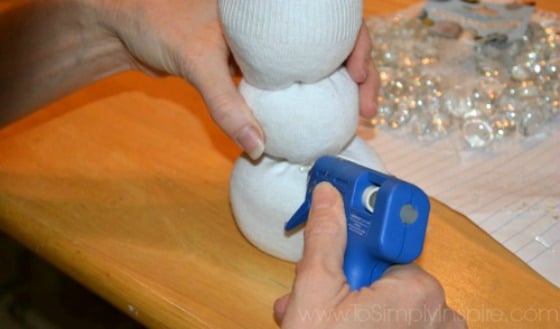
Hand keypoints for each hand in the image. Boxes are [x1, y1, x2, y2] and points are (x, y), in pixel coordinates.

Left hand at [95, 1, 378, 158]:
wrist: (125, 27)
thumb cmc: (157, 23)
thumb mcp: (197, 60)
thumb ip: (226, 104)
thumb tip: (258, 148)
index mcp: (271, 6)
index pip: (330, 19)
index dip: (356, 45)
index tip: (359, 78)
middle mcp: (274, 23)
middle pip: (330, 45)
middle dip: (357, 74)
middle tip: (367, 109)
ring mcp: (263, 45)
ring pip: (310, 66)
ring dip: (332, 91)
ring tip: (350, 119)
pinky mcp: (249, 65)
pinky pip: (284, 83)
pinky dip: (300, 101)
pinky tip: (310, 122)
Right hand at [274, 182, 466, 328]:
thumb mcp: (315, 292)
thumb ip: (326, 237)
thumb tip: (330, 195)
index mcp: (418, 290)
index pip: (385, 249)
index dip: (355, 255)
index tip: (338, 264)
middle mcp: (439, 313)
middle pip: (385, 277)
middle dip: (349, 286)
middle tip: (323, 303)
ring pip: (390, 303)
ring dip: (356, 307)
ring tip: (326, 325)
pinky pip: (401, 323)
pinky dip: (374, 324)